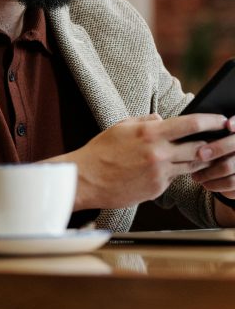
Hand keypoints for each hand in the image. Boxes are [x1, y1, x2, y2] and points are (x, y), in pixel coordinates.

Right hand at [60, 112, 227, 209]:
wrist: (87, 178)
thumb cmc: (101, 150)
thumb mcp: (121, 127)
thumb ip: (145, 121)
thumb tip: (162, 119)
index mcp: (150, 133)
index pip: (190, 124)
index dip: (211, 121)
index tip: (222, 120)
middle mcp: (159, 153)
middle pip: (199, 147)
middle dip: (214, 143)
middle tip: (222, 139)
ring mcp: (160, 173)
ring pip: (192, 165)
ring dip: (199, 159)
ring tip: (205, 153)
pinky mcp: (158, 189)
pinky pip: (175, 177)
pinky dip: (176, 171)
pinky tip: (172, 167)